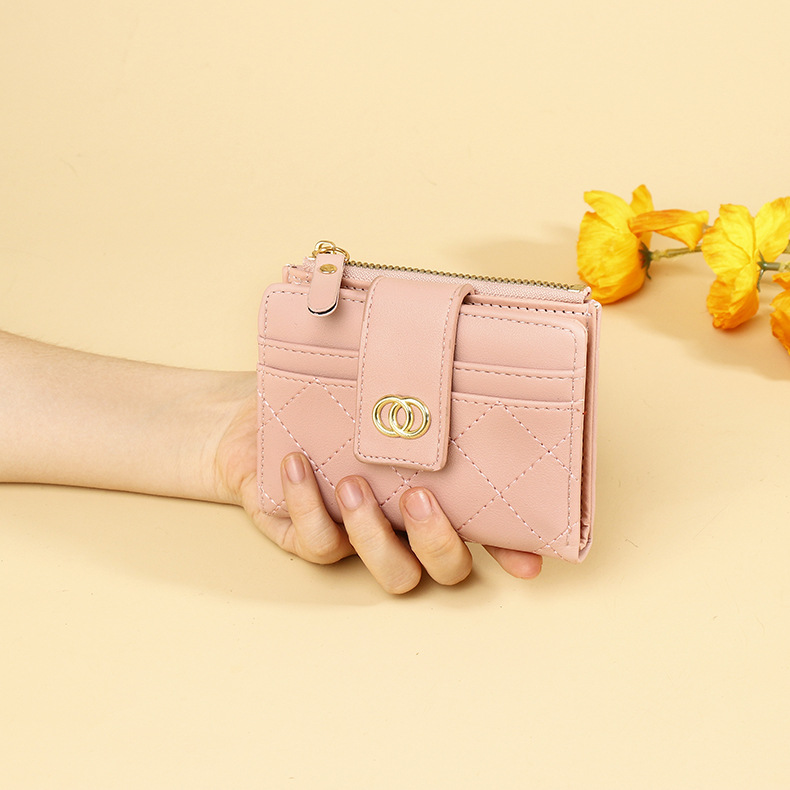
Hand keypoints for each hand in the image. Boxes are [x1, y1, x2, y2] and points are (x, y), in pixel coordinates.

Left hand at [213, 376, 541, 592]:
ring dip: (373, 533)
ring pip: (391, 572)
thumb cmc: (328, 397)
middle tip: (418, 495)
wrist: (257, 414)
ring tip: (351, 483)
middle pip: (446, 568)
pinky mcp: (308, 538)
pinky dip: (306, 506)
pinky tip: (296, 464)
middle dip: (439, 541)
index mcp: (435, 490)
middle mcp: (405, 523)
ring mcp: (361, 537)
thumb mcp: (373, 383)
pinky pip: (317, 543)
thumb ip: (412, 376)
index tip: (529, 561)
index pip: (487, 529)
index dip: (511, 551)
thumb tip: (445, 340)